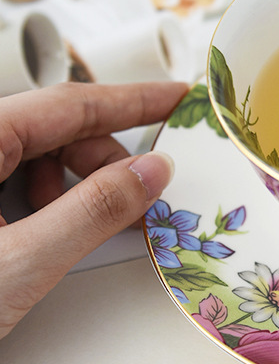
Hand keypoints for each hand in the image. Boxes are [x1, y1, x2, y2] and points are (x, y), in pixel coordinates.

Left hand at [0, 80, 186, 338]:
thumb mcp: (16, 264)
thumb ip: (92, 211)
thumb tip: (150, 173)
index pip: (67, 103)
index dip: (132, 100)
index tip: (176, 98)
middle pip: (53, 131)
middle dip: (103, 162)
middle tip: (139, 200)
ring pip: (34, 158)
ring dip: (74, 187)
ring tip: (84, 229)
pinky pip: (12, 182)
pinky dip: (45, 203)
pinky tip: (49, 235)